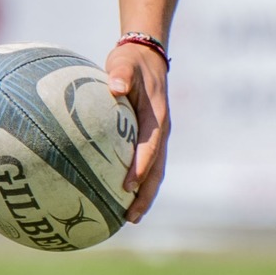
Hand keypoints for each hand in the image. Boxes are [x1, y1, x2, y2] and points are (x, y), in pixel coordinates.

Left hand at [106, 41, 170, 222]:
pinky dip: (140, 183)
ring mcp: (158, 137)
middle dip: (146, 195)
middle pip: (157, 170)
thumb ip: (120, 74)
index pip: (150, 147)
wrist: (148, 56)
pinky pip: (148, 164)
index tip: (128, 186)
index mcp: (156, 117)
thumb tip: (114, 87)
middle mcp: (161, 131)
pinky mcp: (151, 138)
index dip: (141, 167)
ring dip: (145, 195)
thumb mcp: (124, 63)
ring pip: (155, 172)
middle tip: (131, 217)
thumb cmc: (131, 61)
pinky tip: (122, 198)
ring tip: (130, 218)